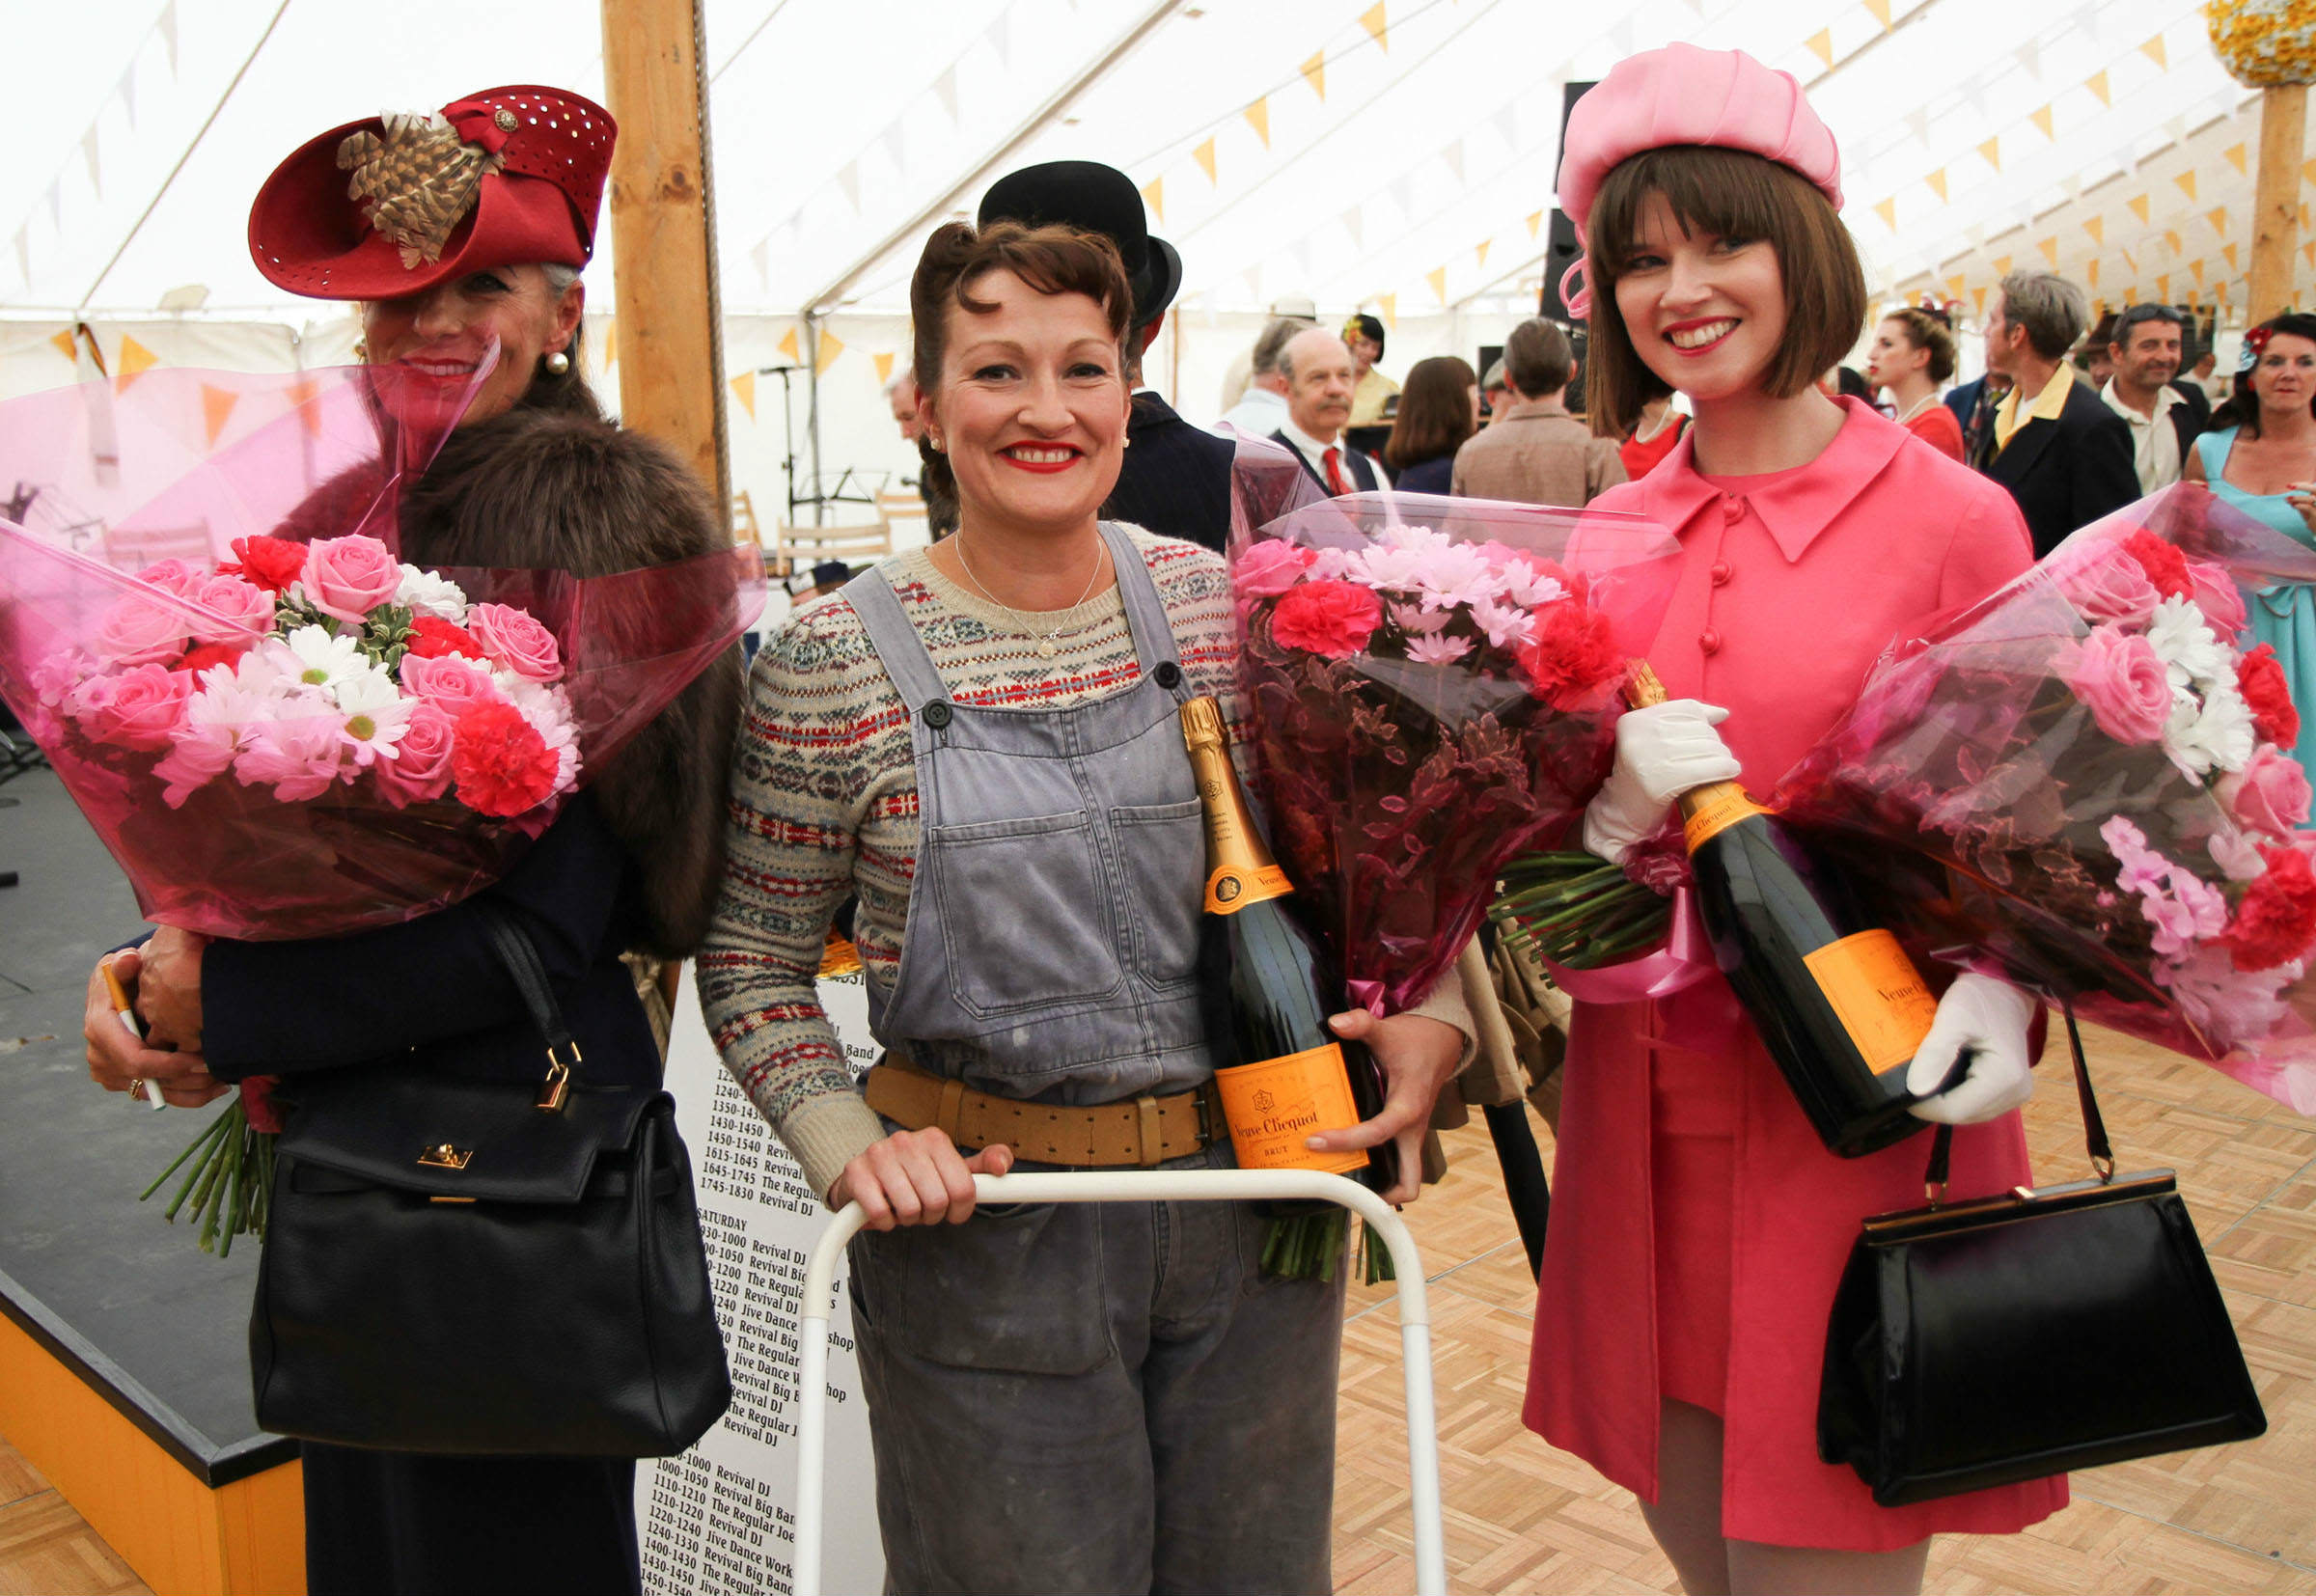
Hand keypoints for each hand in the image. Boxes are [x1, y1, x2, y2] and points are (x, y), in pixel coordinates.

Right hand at [83, 949, 228, 1108]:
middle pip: (147, 1080)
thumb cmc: (127, 976)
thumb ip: (126, 963)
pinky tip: (216, 1089)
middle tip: (220, 1069)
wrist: (120, 992)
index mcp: (99, 1027)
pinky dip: (189, 1096)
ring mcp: (110, 1072)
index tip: (201, 1060)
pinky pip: (159, 1097)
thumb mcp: (125, 963)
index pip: (133, 1059)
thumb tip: (128, 961)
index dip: (168, 1065)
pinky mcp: (124, 1082)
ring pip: (156, 1093)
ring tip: (224, 1080)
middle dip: (186, 1078)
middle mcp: (100, 1055)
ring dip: (192, 1090)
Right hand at [828, 1127, 1014, 1229]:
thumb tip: (1003, 1165)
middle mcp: (907, 1140)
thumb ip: (980, 1167)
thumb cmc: (910, 1176)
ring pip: (911, 1210)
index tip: (951, 1211)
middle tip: (922, 1208)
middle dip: (932, 1215)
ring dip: (908, 1219)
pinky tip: (883, 1211)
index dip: (960, 1210)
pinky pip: (881, 1214)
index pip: (964, 1189)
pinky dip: (885, 1223)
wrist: (862, 1176)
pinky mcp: (856, 1173)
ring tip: (902, 1207)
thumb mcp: (948, 1169)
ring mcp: (879, 1154)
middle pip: (938, 1202)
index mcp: (935, 1138)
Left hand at [1305, 1009, 1461, 1204]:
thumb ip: (1361, 1024)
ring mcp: (1412, 1135)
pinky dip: (1377, 1170)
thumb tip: (1336, 1023)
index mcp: (1409, 1106)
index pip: (1378, 1132)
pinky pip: (1395, 1163)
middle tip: (1336, 1188)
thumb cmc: (1416, 1040)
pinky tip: (1345, 1158)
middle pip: (1409, 1181)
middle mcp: (1413, 1129)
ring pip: (1404, 1178)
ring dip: (1377, 1187)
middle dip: (1378, 1195)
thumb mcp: (1388, 1029)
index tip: (1315, 1141)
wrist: (1443, 1041)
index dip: (1346, 1140)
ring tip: (1334, 1180)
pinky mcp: (1406, 1134)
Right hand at [1583, 699, 1741, 864]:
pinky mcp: (1662, 782)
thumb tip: (1722, 713)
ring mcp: (1651, 757)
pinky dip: (1724, 769)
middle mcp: (1641, 734)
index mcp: (1636, 721)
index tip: (1713, 732)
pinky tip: (1730, 772)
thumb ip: (1682, 723)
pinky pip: (1707, 768)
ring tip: (1725, 766)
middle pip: (1699, 729)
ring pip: (1707, 747)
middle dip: (1715, 743)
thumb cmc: (1642, 777)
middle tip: (1717, 758)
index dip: (1706, 718)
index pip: (1686, 709)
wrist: (1621, 814)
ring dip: (1723, 757)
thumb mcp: (1651, 743)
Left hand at [1905, 973, 2039, 1124]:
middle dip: (1934, 1103)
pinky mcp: (2011, 1091)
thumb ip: (1935, 1052)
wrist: (2004, 988)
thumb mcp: (1953, 1018)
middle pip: (1962, 1115)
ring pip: (1969, 1113)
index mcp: (2005, 1078)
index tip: (1903, 1090)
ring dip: (1944, 1101)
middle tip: (1913, 1079)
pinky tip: (1944, 1078)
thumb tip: (1916, 1089)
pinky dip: (1957, 1095)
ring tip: (1928, 1076)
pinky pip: (1977, 1104)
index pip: (1955, 1110)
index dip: (1924, 1106)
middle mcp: (2016, 1092)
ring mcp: (2016, 1094)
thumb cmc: (1980, 998)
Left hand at [2288, 482, 2315, 536]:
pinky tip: (2293, 506)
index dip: (2302, 485)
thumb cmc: (2313, 520)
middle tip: (2288, 485)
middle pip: (2315, 489)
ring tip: (2287, 499)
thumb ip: (2299, 504)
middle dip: (2302, 486)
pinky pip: (2309, 508)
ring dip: (2297, 498)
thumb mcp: (2305, 510)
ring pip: (2311, 499)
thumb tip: (2288, 499)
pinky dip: (2300, 505)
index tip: (2289, 485)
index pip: (2313, 488)